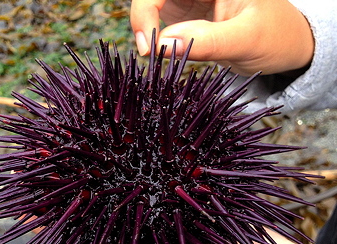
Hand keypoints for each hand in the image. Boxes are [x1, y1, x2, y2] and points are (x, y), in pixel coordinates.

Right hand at [130, 0, 313, 74]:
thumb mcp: (246, 40)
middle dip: (143, 18)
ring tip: (153, 54)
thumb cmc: (275, 38)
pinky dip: (155, 35)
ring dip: (146, 28)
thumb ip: (208, 42)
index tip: (151, 46)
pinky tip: (160, 51)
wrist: (284, 46)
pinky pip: (160, 18)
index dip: (147, 9)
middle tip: (148, 52)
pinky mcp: (188, 12)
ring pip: (153, 5)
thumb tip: (164, 46)